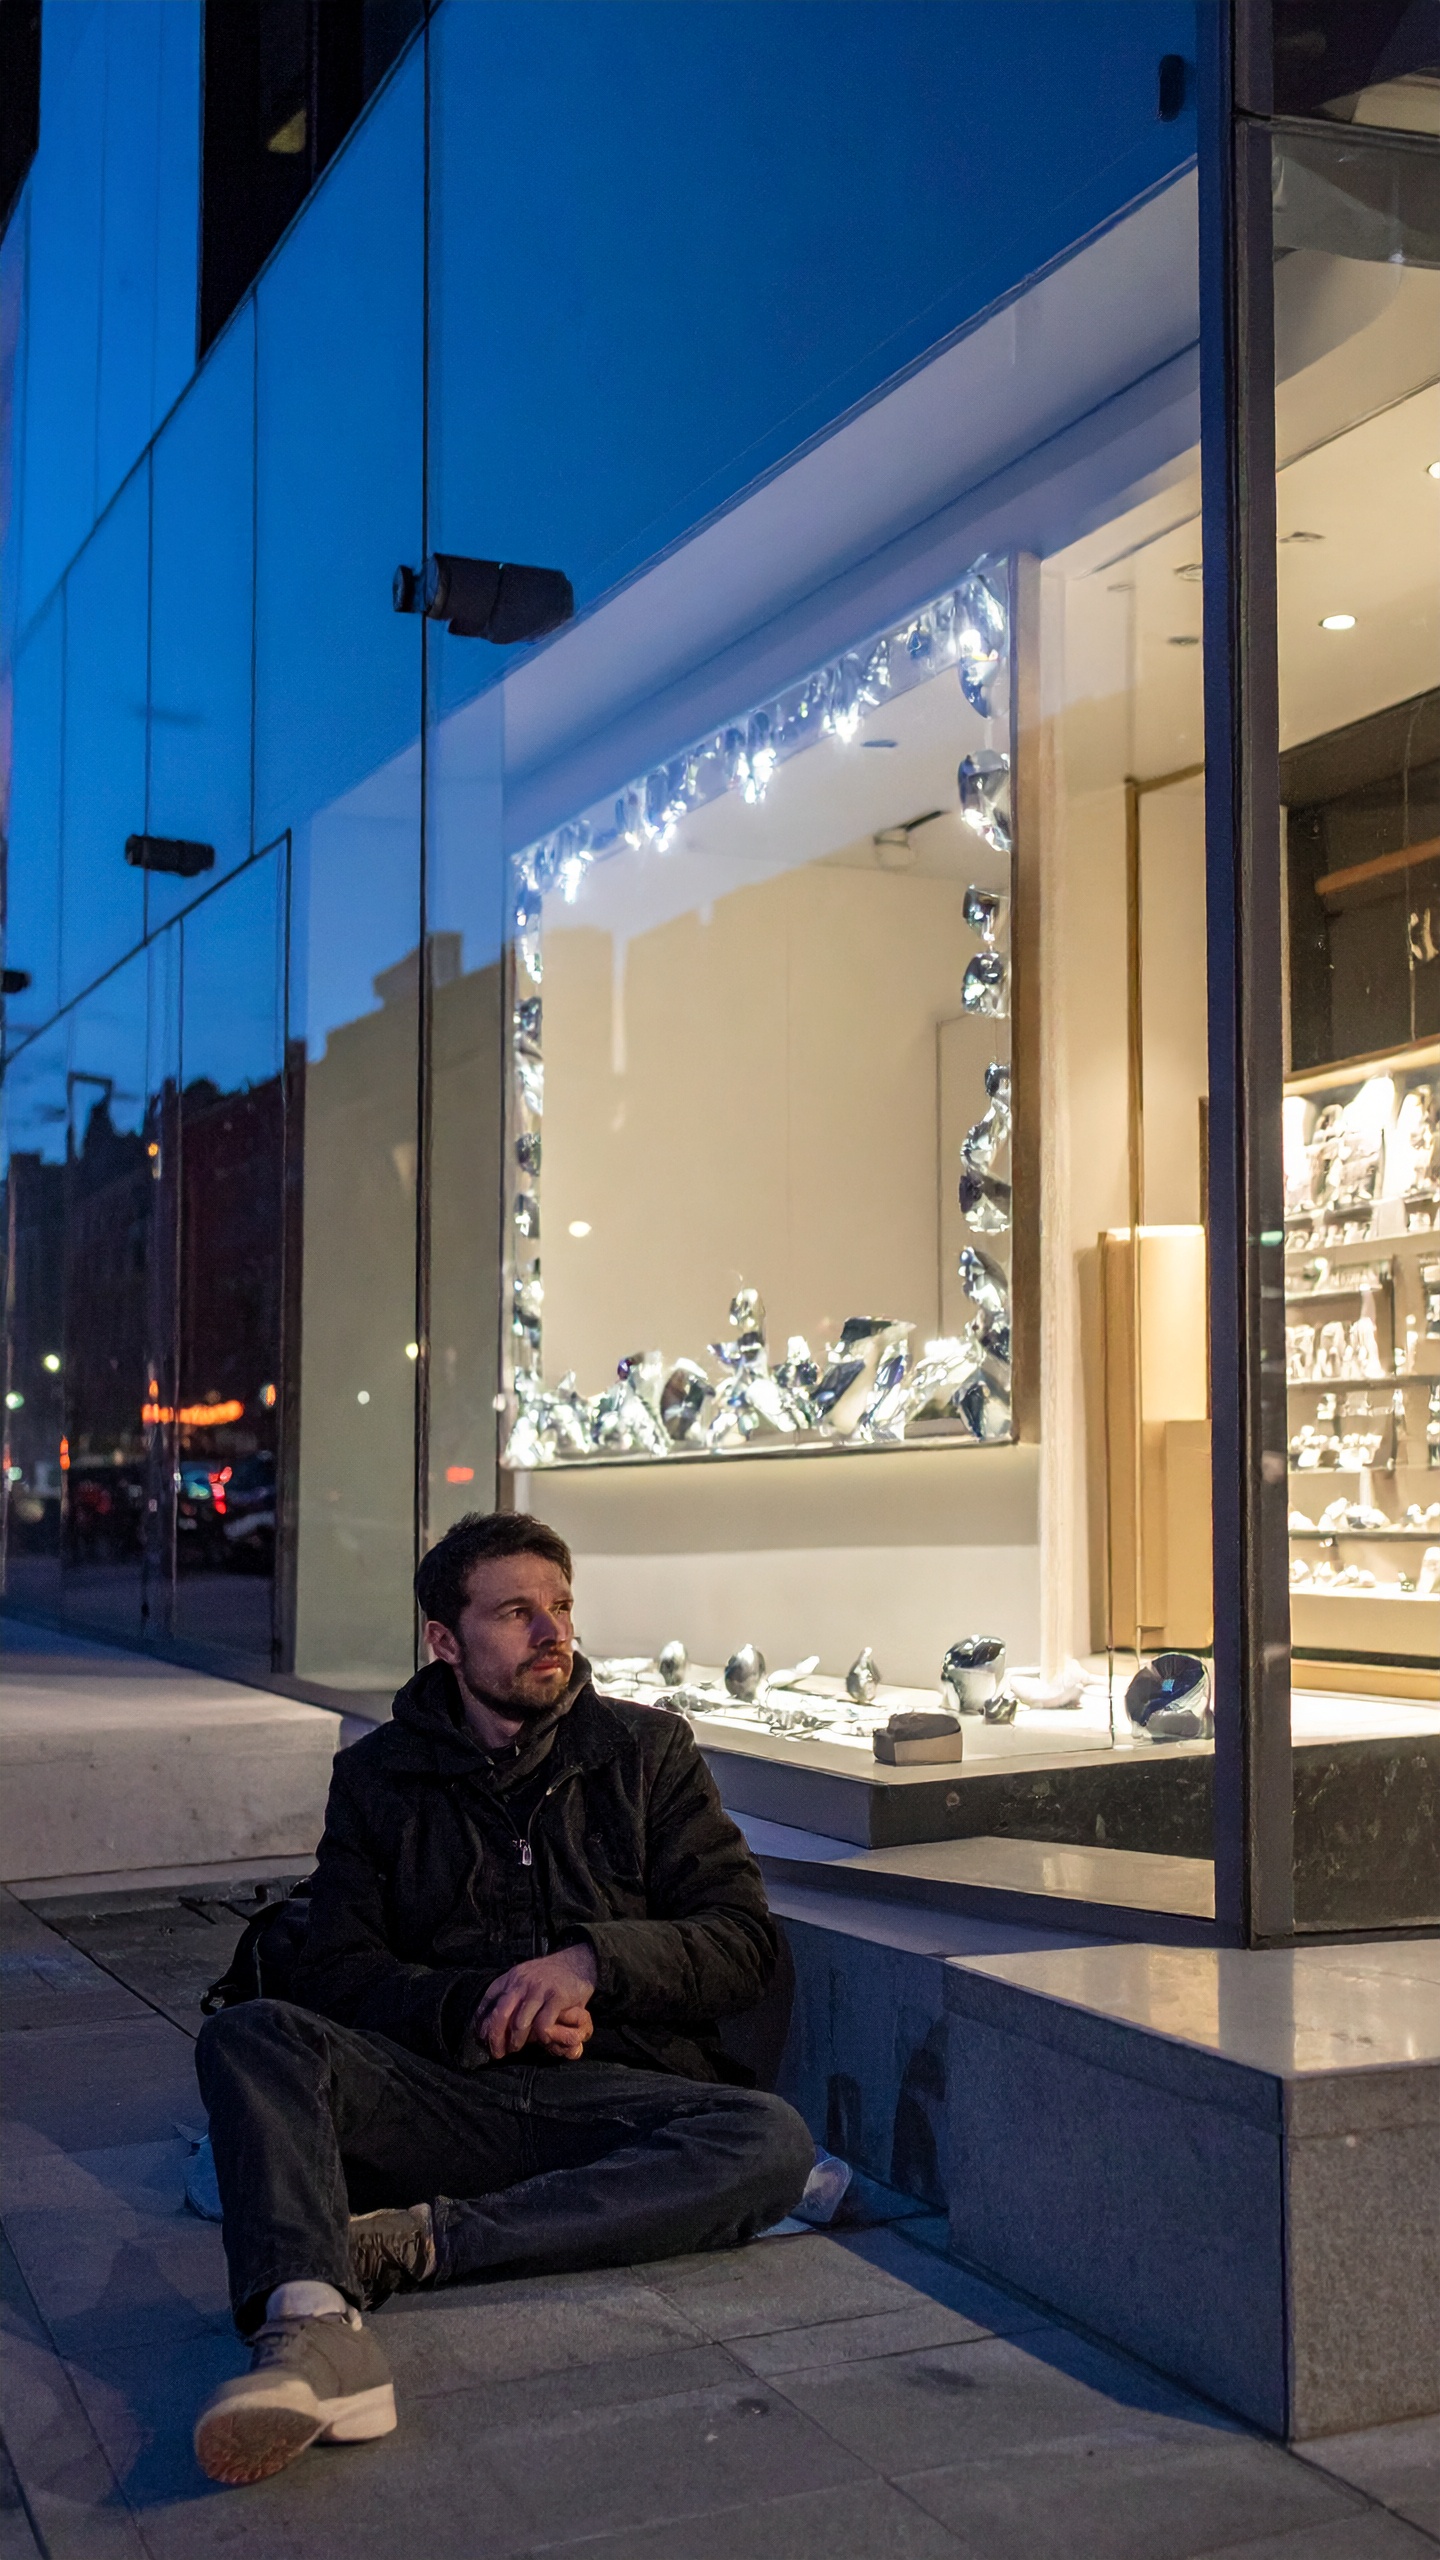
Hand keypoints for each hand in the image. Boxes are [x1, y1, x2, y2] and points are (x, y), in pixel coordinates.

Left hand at [475, 1945, 598, 2060]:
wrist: (579, 1961)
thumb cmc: (549, 1977)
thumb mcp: (525, 1977)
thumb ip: (511, 1994)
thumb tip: (490, 2022)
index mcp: (512, 1977)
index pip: (489, 1999)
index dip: (481, 2020)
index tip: (480, 2037)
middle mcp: (523, 1982)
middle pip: (501, 2014)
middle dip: (495, 2037)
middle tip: (497, 2052)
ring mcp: (540, 1989)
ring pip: (520, 2023)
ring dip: (516, 2040)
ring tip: (516, 2049)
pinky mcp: (557, 1997)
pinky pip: (543, 2024)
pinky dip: (541, 2037)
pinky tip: (542, 2040)